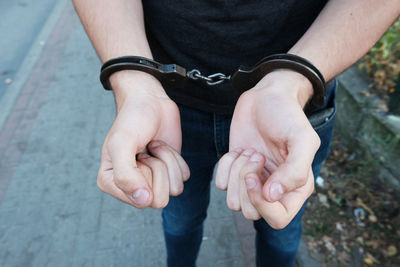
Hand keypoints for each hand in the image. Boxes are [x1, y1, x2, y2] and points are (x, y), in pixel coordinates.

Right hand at [97, 71, 188, 208]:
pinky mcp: (169, 172)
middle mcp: (132, 186)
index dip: (145, 175)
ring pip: (175, 189)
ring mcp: (152, 180)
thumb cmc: (132, 119)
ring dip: (168, 161)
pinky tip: (163, 146)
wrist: (150, 101)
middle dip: (159, 169)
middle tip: (147, 150)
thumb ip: (125, 175)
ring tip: (154, 146)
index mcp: (111, 183)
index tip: (136, 155)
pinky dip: (177, 159)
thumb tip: (143, 201)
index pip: (141, 200)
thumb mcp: (121, 144)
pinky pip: (184, 178)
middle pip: (160, 200)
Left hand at [216, 70, 318, 228]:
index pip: (278, 219)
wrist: (267, 96)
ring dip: (236, 174)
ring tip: (250, 152)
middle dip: (246, 185)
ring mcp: (252, 180)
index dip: (262, 205)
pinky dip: (225, 166)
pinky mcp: (234, 169)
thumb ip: (294, 171)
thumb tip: (272, 196)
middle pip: (251, 212)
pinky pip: (220, 183)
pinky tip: (238, 150)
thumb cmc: (288, 116)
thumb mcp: (301, 140)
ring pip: (233, 201)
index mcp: (295, 188)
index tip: (256, 177)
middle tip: (256, 156)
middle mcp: (273, 189)